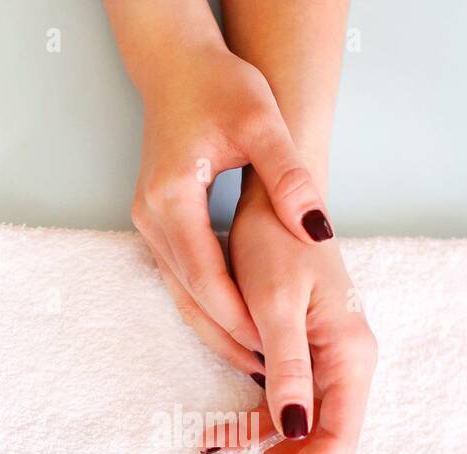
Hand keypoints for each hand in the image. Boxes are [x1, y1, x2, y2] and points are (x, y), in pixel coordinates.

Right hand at [129, 42, 334, 374]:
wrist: (178, 65)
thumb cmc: (220, 86)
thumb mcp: (262, 123)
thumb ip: (290, 177)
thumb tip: (318, 228)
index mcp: (171, 197)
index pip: (206, 276)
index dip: (240, 317)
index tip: (274, 349)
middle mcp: (151, 218)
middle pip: (191, 297)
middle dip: (232, 337)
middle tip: (273, 375)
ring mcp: (148, 225)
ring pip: (182, 296)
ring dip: (221, 329)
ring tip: (264, 364)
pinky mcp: (156, 226)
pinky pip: (182, 281)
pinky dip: (212, 308)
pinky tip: (245, 328)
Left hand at [209, 173, 376, 453]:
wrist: (276, 198)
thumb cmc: (277, 240)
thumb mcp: (274, 303)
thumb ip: (289, 369)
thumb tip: (296, 431)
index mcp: (350, 358)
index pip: (337, 443)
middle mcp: (347, 369)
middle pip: (327, 452)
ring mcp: (328, 369)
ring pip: (307, 441)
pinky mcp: (305, 364)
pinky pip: (289, 416)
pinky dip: (257, 435)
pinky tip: (220, 440)